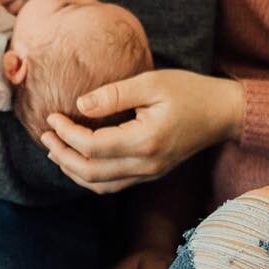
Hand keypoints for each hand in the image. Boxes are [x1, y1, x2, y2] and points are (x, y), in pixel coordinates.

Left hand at [42, 69, 244, 194]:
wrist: (223, 112)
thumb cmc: (189, 91)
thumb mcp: (151, 83)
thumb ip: (113, 94)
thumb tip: (79, 106)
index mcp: (146, 141)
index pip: (92, 146)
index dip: (66, 134)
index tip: (52, 117)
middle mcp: (147, 164)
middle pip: (91, 173)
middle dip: (62, 155)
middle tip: (45, 135)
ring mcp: (150, 173)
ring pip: (100, 186)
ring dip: (73, 171)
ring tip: (54, 150)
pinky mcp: (151, 173)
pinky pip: (113, 185)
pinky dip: (90, 177)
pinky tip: (78, 160)